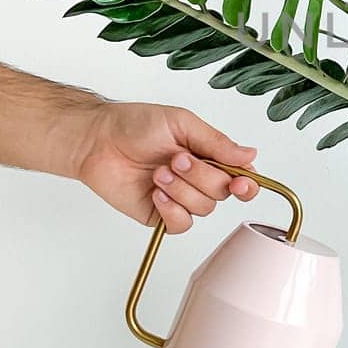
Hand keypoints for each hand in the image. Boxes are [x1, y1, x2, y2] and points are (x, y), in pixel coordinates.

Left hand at [73, 102, 260, 232]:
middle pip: (222, 192)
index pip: (241, 176)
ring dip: (181, 189)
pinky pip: (181, 224)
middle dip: (199, 176)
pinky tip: (156, 194)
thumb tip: (250, 155)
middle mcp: (198, 178)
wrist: (98, 141)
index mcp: (208, 155)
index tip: (239, 182)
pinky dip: (171, 209)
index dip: (246, 183)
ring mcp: (181, 198)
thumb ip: (217, 142)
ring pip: (203, 208)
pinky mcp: (161, 215)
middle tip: (175, 159)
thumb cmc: (135, 125)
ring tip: (158, 172)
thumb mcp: (182, 123)